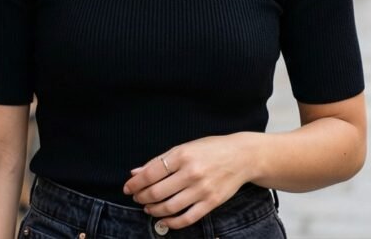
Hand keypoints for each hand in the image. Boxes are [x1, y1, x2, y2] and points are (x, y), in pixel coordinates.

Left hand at [122, 133, 262, 229]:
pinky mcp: (211, 202)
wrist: (242, 156)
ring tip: (148, 208)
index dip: (135, 183)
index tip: (128, 188)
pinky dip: (172, 222)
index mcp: (182, 155)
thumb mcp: (184, 147)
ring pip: (170, 207)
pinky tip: (163, 220)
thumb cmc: (211, 149)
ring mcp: (202, 189)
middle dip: (142, 197)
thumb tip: (136, 172)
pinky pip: (187, 218)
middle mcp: (191, 173)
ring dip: (154, 210)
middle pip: (157, 192)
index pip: (151, 173)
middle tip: (137, 198)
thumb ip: (160, 161)